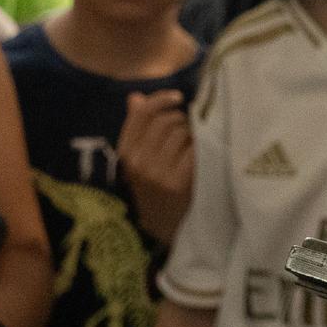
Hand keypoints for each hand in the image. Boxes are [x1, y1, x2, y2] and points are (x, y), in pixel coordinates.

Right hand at [118, 89, 193, 245]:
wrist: (164, 230)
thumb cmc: (155, 190)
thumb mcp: (140, 161)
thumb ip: (137, 129)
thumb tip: (135, 97)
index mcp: (125, 153)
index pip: (141, 114)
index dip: (160, 99)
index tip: (178, 97)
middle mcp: (138, 162)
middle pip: (165, 120)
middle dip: (182, 120)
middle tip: (190, 130)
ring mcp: (156, 173)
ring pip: (180, 132)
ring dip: (193, 134)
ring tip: (195, 146)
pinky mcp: (176, 183)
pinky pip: (192, 149)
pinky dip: (200, 148)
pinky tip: (201, 156)